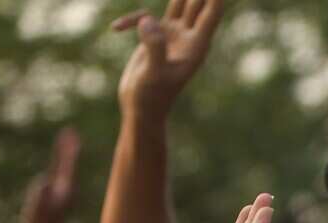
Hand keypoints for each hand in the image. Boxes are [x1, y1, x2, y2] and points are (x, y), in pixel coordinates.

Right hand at [22, 128, 80, 222]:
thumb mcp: (36, 210)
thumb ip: (40, 196)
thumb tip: (44, 182)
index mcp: (66, 191)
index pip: (67, 165)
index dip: (68, 149)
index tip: (71, 134)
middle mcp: (68, 190)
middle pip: (68, 164)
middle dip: (69, 148)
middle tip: (71, 132)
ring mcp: (64, 193)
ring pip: (64, 169)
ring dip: (65, 155)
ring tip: (68, 141)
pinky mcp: (58, 197)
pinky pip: (58, 176)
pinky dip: (60, 166)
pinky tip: (60, 163)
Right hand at [112, 0, 224, 120]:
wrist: (141, 108)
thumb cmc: (151, 96)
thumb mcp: (153, 73)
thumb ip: (154, 47)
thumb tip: (148, 22)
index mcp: (196, 46)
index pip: (211, 13)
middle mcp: (188, 38)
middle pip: (197, 4)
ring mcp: (172, 36)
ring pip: (179, 4)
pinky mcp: (154, 37)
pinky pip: (144, 17)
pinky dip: (132, 19)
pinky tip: (116, 29)